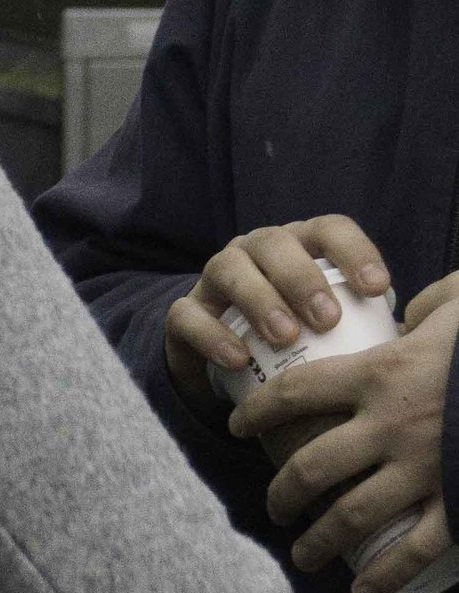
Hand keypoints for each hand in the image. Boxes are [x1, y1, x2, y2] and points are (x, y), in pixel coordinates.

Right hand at [163, 216, 392, 410]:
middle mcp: (254, 251)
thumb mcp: (332, 324)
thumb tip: (409, 335)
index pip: (327, 229)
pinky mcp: (184, 314)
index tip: (377, 287)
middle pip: (275, 243)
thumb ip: (364, 321)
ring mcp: (214, 279)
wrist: (229, 362)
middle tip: (327, 319)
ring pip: (230, 269)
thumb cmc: (298, 339)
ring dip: (260, 300)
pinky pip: (190, 316)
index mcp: (298, 245)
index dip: (353, 251)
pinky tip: (239, 359)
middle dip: (303, 277)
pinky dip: (214, 335)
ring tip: (286, 337)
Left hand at [241, 282, 458, 592]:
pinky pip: (413, 550)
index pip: (296, 393)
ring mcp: (425, 469)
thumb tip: (411, 312)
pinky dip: (384, 577)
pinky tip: (363, 592)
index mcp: (383, 371)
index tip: (238, 425)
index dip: (258, 411)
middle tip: (274, 506)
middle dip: (282, 493)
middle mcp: (392, 425)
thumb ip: (430, 304)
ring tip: (302, 555)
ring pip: (350, 516)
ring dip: (317, 540)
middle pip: (311, 466)